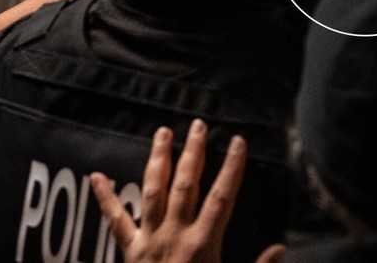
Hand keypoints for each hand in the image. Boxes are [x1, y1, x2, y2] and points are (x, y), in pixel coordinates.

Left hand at [91, 119, 259, 262]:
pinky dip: (106, 198)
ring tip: (162, 133)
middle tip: (198, 126)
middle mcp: (175, 237)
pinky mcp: (130, 252)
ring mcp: (149, 242)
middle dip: (193, 153)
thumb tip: (280, 249)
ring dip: (158, 160)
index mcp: (203, 246)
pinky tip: (97, 177)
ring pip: (153, 191)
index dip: (231, 168)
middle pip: (185, 185)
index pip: (222, 198)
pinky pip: (116, 221)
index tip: (238, 142)